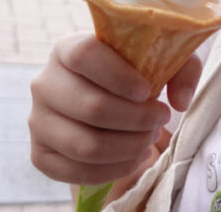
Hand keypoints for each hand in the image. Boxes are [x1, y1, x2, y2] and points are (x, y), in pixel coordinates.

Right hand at [29, 32, 201, 184]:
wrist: (109, 101)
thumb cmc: (135, 74)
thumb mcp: (162, 58)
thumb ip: (182, 69)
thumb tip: (179, 101)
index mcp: (67, 49)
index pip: (85, 55)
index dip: (119, 75)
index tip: (147, 91)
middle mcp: (45, 83)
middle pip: (91, 107)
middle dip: (136, 119)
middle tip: (159, 119)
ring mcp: (38, 121)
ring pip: (86, 145)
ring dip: (129, 147)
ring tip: (149, 138)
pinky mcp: (40, 154)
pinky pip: (76, 171)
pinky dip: (114, 169)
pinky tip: (134, 156)